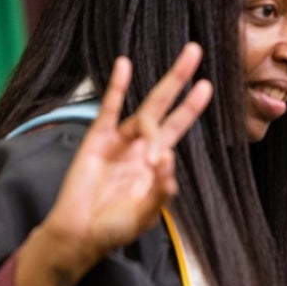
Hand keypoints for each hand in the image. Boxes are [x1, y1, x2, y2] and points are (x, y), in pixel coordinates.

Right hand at [15, 43, 212, 285]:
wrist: (80, 234)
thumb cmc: (115, 228)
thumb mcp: (147, 214)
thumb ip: (161, 190)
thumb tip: (167, 158)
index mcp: (156, 163)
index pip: (178, 128)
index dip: (191, 108)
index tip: (206, 86)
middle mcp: (140, 146)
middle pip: (165, 107)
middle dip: (180, 80)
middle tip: (195, 51)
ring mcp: (119, 141)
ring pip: (145, 110)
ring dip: (163, 92)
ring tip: (176, 82)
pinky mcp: (97, 139)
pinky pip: (109, 109)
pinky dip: (117, 87)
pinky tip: (124, 65)